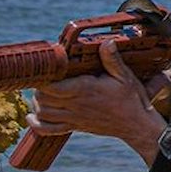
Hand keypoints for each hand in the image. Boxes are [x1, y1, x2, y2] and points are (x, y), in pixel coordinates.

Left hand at [28, 40, 166, 160]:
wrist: (137, 125)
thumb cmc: (131, 99)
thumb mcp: (125, 76)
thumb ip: (112, 59)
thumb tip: (107, 42)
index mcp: (85, 90)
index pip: (52, 86)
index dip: (43, 77)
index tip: (46, 68)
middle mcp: (76, 105)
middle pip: (42, 99)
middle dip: (38, 88)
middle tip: (44, 78)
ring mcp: (74, 118)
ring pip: (42, 113)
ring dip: (37, 103)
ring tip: (42, 92)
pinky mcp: (75, 127)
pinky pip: (48, 130)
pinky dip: (37, 124)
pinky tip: (33, 116)